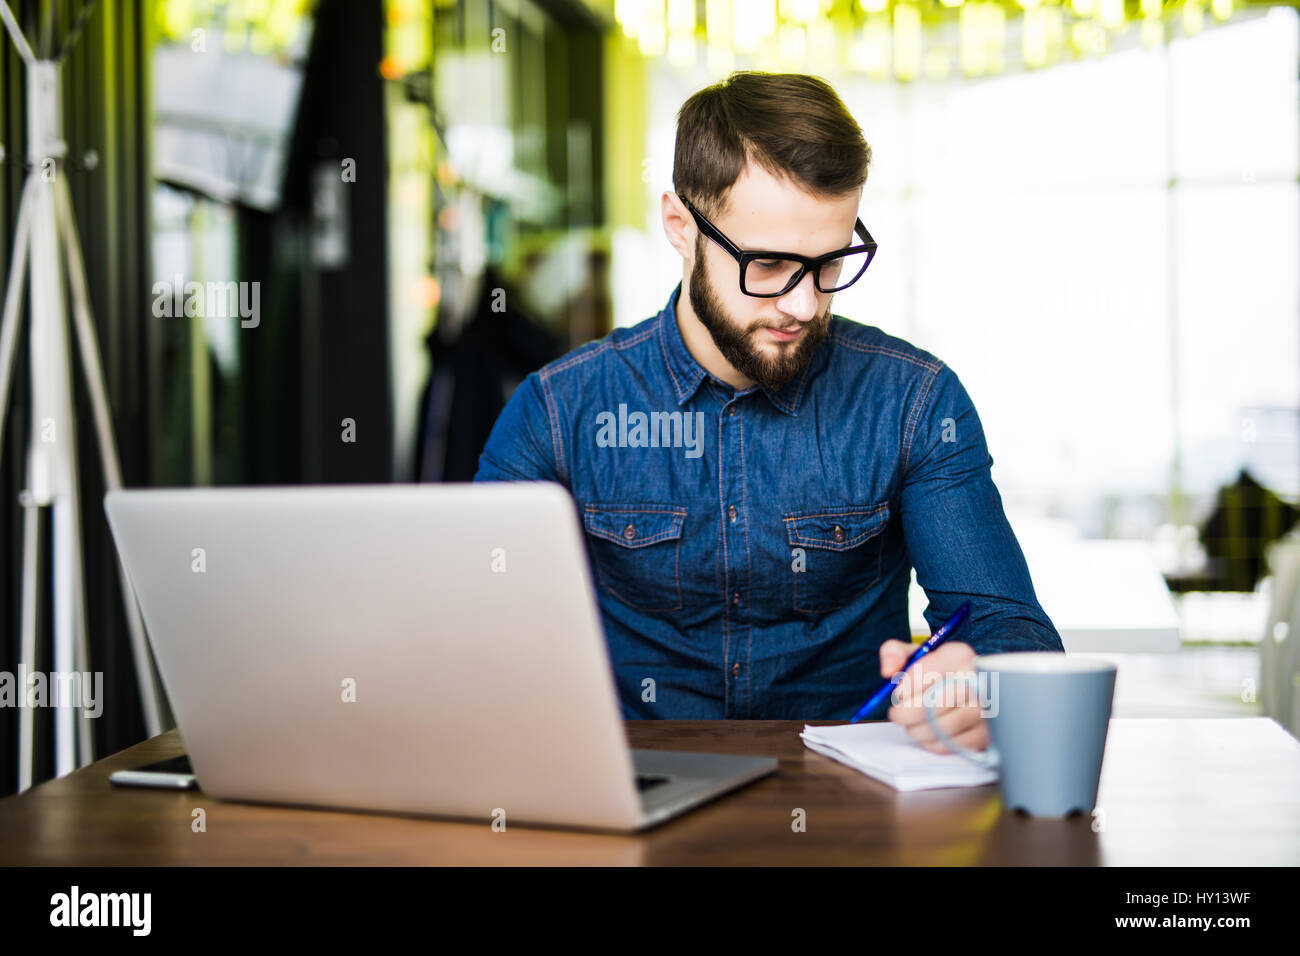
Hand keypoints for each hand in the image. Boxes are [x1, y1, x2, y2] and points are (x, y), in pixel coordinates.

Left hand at [878, 639, 987, 754]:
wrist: (966, 688)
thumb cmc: (935, 671)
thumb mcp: (914, 653)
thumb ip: (893, 653)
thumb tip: (888, 672)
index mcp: (959, 655)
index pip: (926, 674)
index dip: (906, 688)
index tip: (898, 695)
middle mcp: (978, 679)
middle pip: (936, 704)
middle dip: (908, 713)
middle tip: (897, 715)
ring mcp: (986, 708)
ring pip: (944, 727)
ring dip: (919, 730)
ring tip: (911, 725)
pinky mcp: (986, 733)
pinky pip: (954, 745)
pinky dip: (934, 743)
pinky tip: (928, 734)